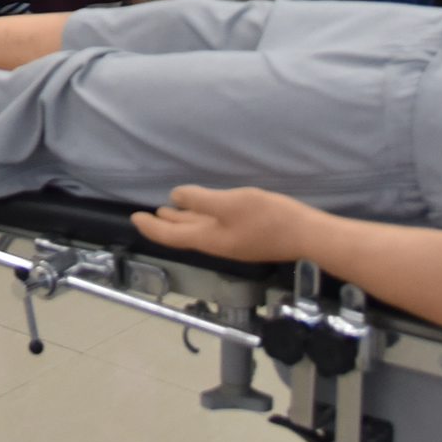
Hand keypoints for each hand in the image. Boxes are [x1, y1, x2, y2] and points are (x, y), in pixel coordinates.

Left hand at [132, 185, 316, 263]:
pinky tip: (204, 211)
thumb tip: (174, 198)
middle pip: (182, 235)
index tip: (135, 217)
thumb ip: (201, 201)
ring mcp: (231, 241)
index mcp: (207, 239)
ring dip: (181, 221)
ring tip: (169, 210)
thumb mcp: (231, 203)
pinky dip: (199, 219)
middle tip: (148, 214)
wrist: (306, 237)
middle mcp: (216, 243)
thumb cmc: (268, 218)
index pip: (170, 236)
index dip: (151, 227)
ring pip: (198, 231)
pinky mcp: (245, 236)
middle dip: (164, 225)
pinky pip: (212, 227)